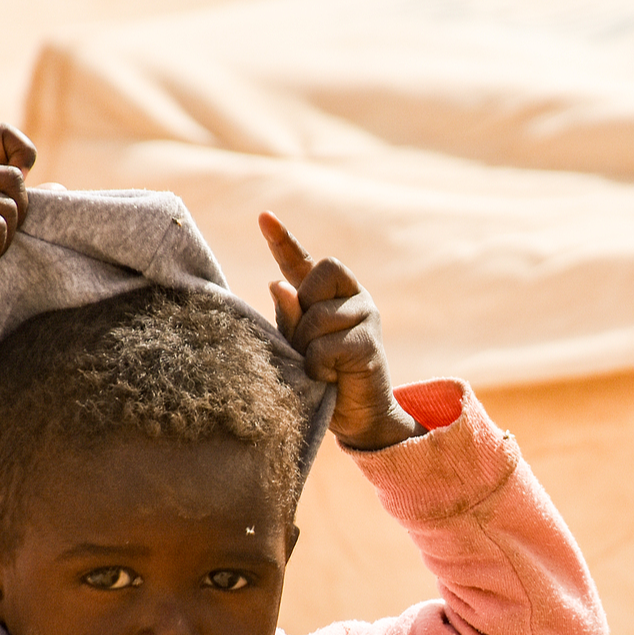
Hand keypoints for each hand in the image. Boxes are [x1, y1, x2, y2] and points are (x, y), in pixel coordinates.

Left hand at [259, 212, 422, 450]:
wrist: (359, 416)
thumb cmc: (323, 377)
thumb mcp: (296, 345)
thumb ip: (287, 316)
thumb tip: (277, 283)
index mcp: (328, 295)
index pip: (302, 262)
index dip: (283, 240)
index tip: (263, 218)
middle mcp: (351, 297)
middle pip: (318, 275)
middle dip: (304, 308)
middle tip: (308, 342)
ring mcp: (365, 317)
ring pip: (318, 317)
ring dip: (308, 347)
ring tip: (319, 367)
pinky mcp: (370, 343)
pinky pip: (328, 346)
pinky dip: (319, 366)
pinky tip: (330, 377)